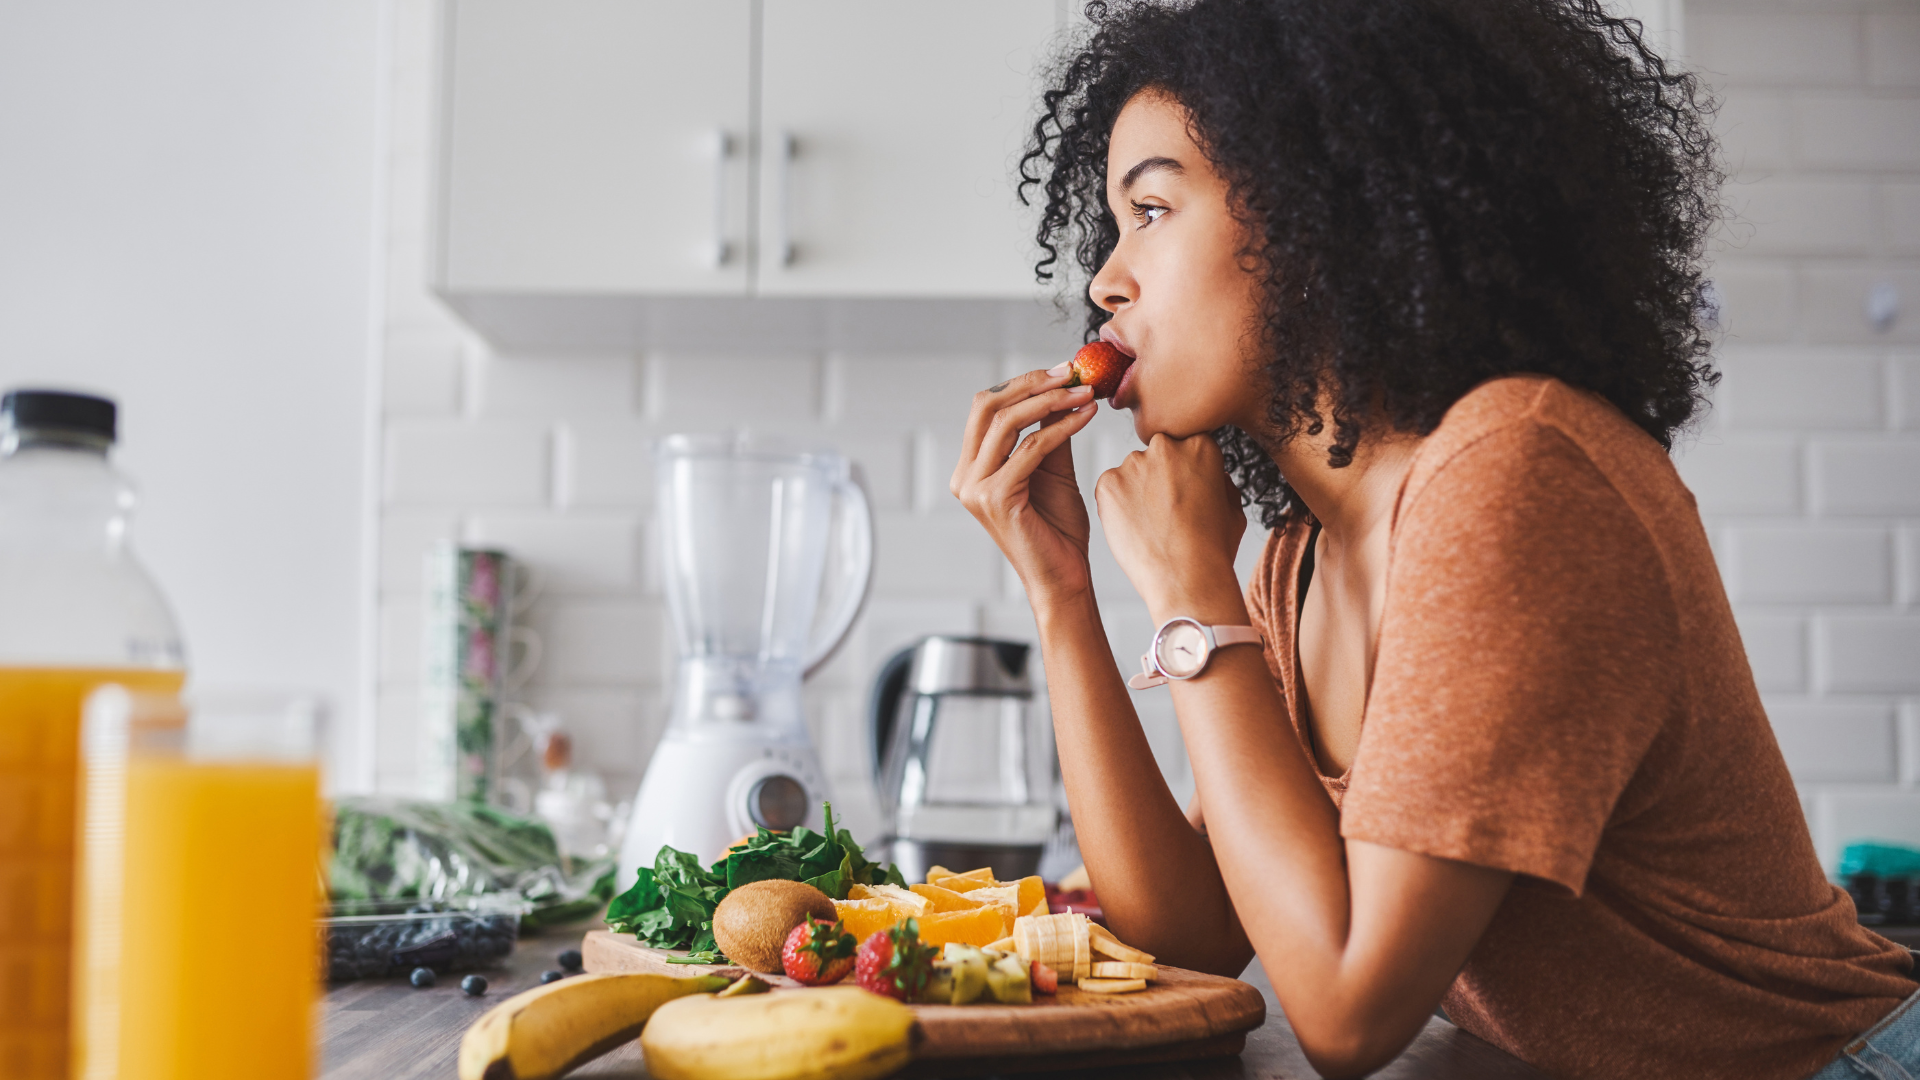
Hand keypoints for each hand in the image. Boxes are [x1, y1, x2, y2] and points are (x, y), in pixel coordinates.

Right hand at [951, 368, 1099, 605]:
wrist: (1064, 577)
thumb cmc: (1058, 530)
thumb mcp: (1052, 470)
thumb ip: (1048, 432)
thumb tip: (1060, 389)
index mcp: (971, 468)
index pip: (986, 408)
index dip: (1023, 382)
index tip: (1063, 370)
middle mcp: (965, 477)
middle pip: (987, 406)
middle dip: (1031, 383)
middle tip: (1071, 373)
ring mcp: (975, 489)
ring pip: (1007, 423)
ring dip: (1050, 401)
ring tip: (1084, 392)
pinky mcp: (995, 498)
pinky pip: (1031, 448)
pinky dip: (1062, 427)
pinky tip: (1086, 416)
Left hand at [1094, 433, 1246, 618]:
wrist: (1186, 579)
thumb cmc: (1213, 549)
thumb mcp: (1233, 507)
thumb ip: (1218, 480)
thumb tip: (1208, 474)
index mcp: (1200, 445)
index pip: (1185, 447)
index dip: (1185, 474)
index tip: (1186, 495)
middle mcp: (1164, 446)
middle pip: (1157, 456)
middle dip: (1160, 478)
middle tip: (1166, 512)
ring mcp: (1133, 463)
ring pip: (1131, 473)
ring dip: (1137, 491)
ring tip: (1151, 526)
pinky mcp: (1107, 483)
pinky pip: (1110, 489)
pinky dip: (1117, 506)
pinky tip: (1134, 529)